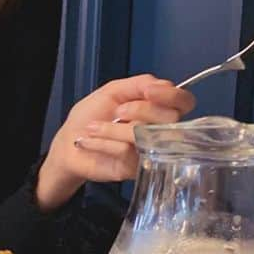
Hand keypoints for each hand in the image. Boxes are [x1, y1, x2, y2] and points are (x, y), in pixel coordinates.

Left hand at [35, 74, 194, 209]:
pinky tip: (91, 141)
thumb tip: (164, 85)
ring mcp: (150, 151)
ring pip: (148, 135)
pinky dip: (105, 141)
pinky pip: (128, 151)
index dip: (172, 96)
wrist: (69, 144)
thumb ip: (139, 84)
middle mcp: (160, 130)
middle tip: (118, 112)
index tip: (149, 92)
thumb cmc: (91, 117)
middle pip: (171, 118)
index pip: (184, 102)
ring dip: (115, 128)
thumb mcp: (113, 91)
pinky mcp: (136, 168)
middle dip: (141, 110)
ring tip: (95, 127)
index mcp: (158, 109)